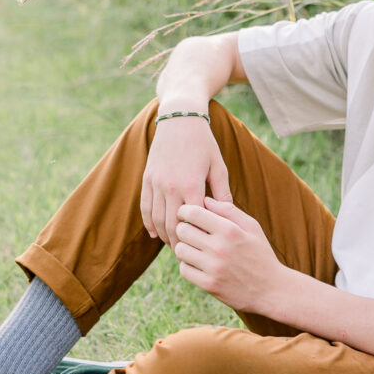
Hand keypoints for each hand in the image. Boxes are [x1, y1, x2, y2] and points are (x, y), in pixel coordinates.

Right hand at [139, 117, 232, 247]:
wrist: (179, 119)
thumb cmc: (204, 142)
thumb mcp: (218, 166)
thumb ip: (222, 193)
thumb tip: (228, 216)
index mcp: (192, 184)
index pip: (193, 221)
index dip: (198, 237)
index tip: (204, 250)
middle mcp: (171, 186)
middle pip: (172, 225)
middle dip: (180, 242)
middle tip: (188, 255)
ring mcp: (156, 183)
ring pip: (157, 219)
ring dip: (164, 235)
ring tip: (174, 246)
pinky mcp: (147, 179)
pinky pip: (145, 207)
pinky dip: (149, 223)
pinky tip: (156, 233)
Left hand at [172, 197, 283, 312]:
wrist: (272, 290)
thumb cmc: (261, 254)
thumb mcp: (252, 227)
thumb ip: (229, 210)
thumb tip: (205, 200)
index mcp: (230, 230)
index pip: (193, 213)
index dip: (185, 211)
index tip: (186, 214)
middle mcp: (220, 248)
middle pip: (183, 230)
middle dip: (184, 228)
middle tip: (191, 232)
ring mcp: (213, 268)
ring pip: (180, 250)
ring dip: (184, 247)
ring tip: (194, 248)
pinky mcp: (209, 285)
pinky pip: (184, 270)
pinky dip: (187, 266)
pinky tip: (198, 264)